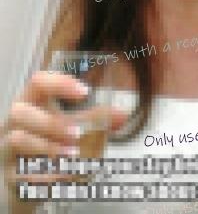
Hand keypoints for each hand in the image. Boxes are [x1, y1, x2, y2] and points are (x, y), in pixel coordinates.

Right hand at [1, 71, 126, 201]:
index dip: (59, 83)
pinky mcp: (8, 175)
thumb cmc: (50, 141)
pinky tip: (62, 176)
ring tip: (73, 156)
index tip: (85, 92)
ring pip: (18, 141)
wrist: (30, 178)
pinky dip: (42, 175)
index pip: (38, 82)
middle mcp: (15, 123)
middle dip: (50, 122)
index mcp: (32, 102)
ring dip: (48, 148)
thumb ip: (96, 118)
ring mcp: (7, 149)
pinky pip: (19, 173)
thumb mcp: (73, 125)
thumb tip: (122, 114)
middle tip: (77, 134)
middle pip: (20, 112)